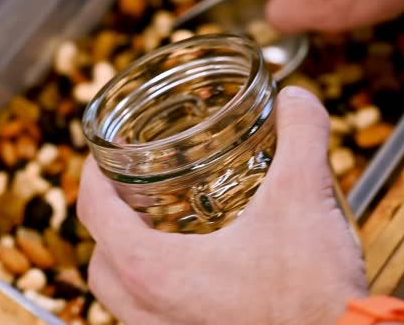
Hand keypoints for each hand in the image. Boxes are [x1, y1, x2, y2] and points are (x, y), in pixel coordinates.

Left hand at [78, 86, 367, 324]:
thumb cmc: (311, 294)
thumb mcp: (305, 197)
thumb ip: (301, 135)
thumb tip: (295, 101)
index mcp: (154, 271)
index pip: (93, 212)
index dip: (92, 173)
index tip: (103, 154)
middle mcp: (151, 312)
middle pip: (100, 262)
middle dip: (108, 223)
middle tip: (131, 194)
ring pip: (125, 298)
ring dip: (132, 262)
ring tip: (162, 231)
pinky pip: (158, 320)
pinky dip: (163, 293)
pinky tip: (203, 272)